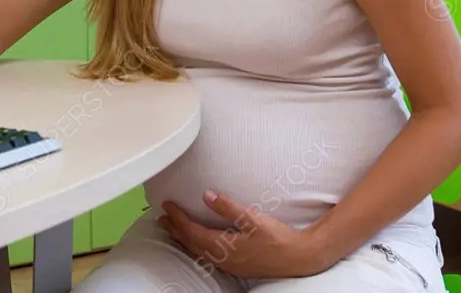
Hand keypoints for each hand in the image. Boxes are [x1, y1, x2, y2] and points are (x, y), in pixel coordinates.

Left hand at [157, 191, 328, 279]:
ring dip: (183, 239)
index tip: (166, 206)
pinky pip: (208, 256)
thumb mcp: (253, 219)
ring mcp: (229, 264)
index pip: (192, 231)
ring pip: (198, 252)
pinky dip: (196, 247)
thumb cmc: (278, 238)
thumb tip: (206, 195)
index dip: (177, 219)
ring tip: (172, 229)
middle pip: (191, 243)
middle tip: (160, 217)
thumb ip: (228, 207)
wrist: (300, 258)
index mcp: (224, 246)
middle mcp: (223, 258)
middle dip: (175, 230)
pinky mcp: (236, 265)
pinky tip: (197, 243)